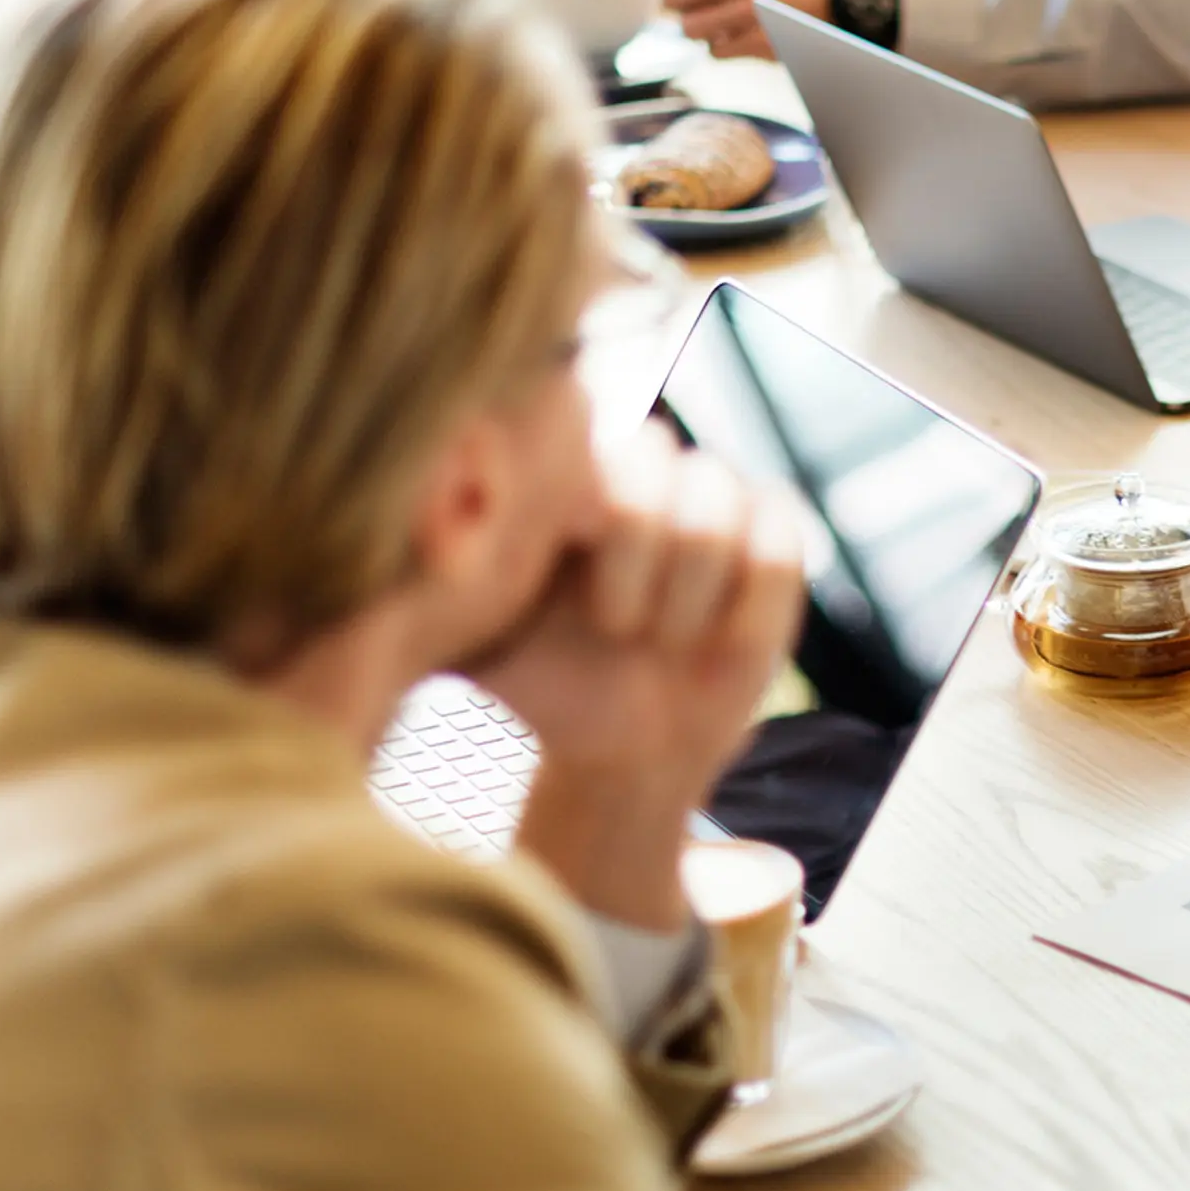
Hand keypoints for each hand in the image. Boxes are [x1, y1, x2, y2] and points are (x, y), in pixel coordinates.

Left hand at [469, 433, 805, 926]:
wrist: (611, 759)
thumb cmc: (531, 692)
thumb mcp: (465, 643)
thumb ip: (433, 592)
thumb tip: (407, 535)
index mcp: (562, 482)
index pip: (580, 431)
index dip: (580, 496)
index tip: (564, 566)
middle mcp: (641, 480)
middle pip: (657, 451)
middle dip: (638, 542)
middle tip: (612, 624)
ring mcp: (713, 512)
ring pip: (722, 495)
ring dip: (690, 582)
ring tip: (656, 645)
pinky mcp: (772, 560)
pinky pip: (782, 546)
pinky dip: (748, 602)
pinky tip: (709, 651)